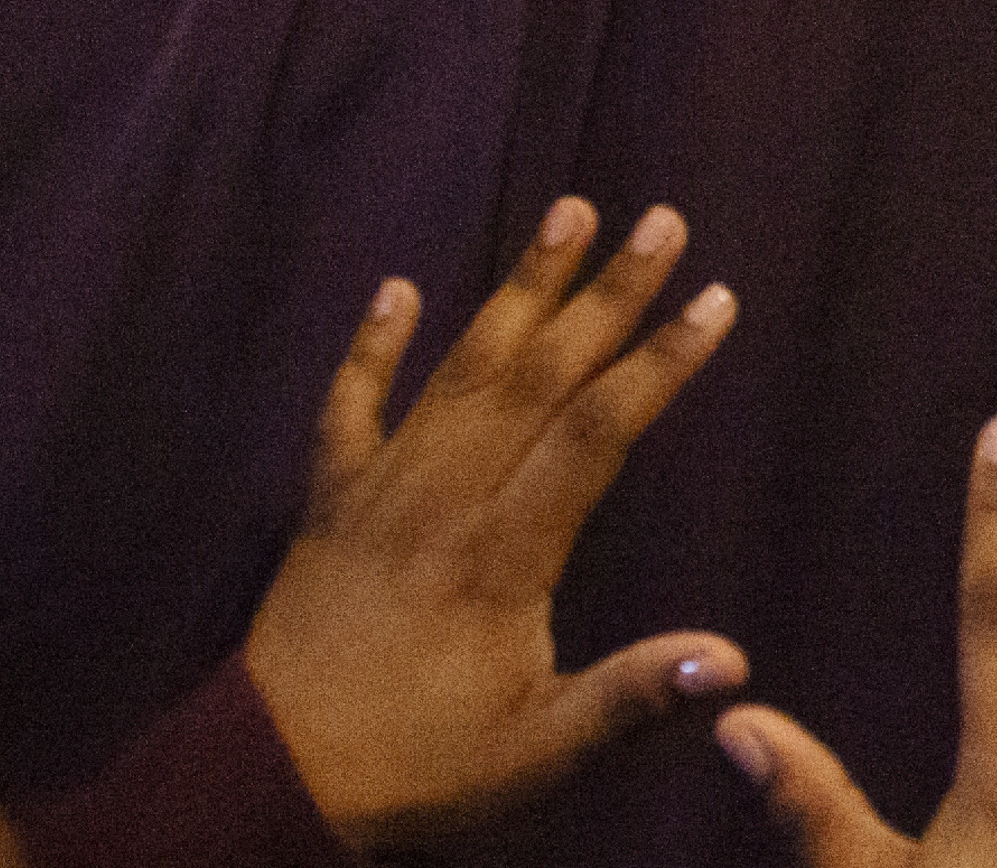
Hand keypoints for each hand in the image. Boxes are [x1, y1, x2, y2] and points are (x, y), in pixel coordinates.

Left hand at [245, 199, 743, 852]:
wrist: (263, 784)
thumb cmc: (417, 768)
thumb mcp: (537, 753)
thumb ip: (632, 699)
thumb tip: (733, 662)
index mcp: (502, 552)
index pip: (596, 433)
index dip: (660, 364)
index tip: (717, 300)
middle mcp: (445, 499)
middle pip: (539, 376)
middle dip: (608, 295)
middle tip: (662, 222)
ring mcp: (380, 491)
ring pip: (460, 369)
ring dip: (519, 289)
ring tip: (568, 212)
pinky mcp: (327, 502)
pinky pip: (348, 409)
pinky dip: (369, 347)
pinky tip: (395, 289)